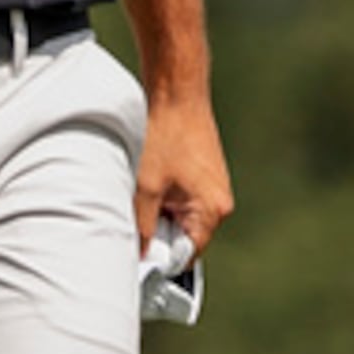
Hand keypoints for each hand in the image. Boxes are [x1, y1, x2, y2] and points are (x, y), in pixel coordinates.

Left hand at [137, 91, 234, 259]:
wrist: (176, 94)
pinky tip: (151, 181)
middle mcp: (220, 202)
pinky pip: (184, 200)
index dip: (160, 259)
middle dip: (159, 234)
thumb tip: (138, 255)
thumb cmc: (164, 136)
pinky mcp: (205, 175)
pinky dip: (164, 197)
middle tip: (134, 219)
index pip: (186, 256)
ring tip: (143, 193)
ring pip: (181, 218)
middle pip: (185, 238)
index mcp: (212, 211)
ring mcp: (214, 188)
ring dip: (160, 213)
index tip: (136, 254)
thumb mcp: (145, 188)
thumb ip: (142, 227)